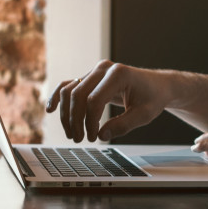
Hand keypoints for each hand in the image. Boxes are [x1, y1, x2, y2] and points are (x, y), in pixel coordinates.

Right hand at [45, 60, 171, 142]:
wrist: (157, 86)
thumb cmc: (152, 98)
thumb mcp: (144, 115)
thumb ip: (124, 125)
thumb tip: (101, 135)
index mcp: (118, 74)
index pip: (94, 100)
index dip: (89, 122)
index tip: (93, 137)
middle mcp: (104, 68)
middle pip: (78, 95)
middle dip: (75, 120)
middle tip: (79, 139)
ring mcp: (95, 71)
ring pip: (70, 91)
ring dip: (67, 114)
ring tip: (72, 134)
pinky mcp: (90, 77)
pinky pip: (69, 85)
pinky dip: (58, 97)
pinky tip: (50, 109)